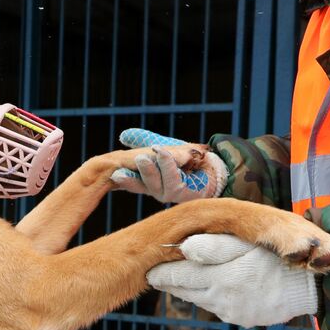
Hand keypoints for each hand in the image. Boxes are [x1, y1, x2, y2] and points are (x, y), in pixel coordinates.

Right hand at [110, 128, 227, 202]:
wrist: (215, 166)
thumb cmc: (190, 159)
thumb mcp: (164, 147)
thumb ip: (144, 141)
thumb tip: (123, 135)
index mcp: (149, 181)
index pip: (132, 181)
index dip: (124, 178)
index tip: (115, 175)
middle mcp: (157, 191)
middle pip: (142, 183)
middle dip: (137, 173)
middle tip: (132, 161)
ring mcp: (168, 194)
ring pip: (155, 181)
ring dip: (154, 167)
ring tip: (151, 153)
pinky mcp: (181, 194)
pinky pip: (172, 178)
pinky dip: (169, 163)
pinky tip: (166, 153)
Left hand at [147, 234, 318, 327]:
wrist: (309, 286)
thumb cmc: (277, 257)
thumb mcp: (248, 244)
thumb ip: (215, 246)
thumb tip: (183, 248)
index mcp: (221, 278)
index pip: (180, 276)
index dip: (163, 273)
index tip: (149, 269)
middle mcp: (222, 299)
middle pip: (186, 290)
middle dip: (171, 282)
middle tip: (156, 275)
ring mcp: (231, 312)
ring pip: (200, 299)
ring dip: (191, 289)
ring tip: (181, 278)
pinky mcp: (241, 319)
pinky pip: (219, 307)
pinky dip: (212, 297)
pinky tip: (216, 286)